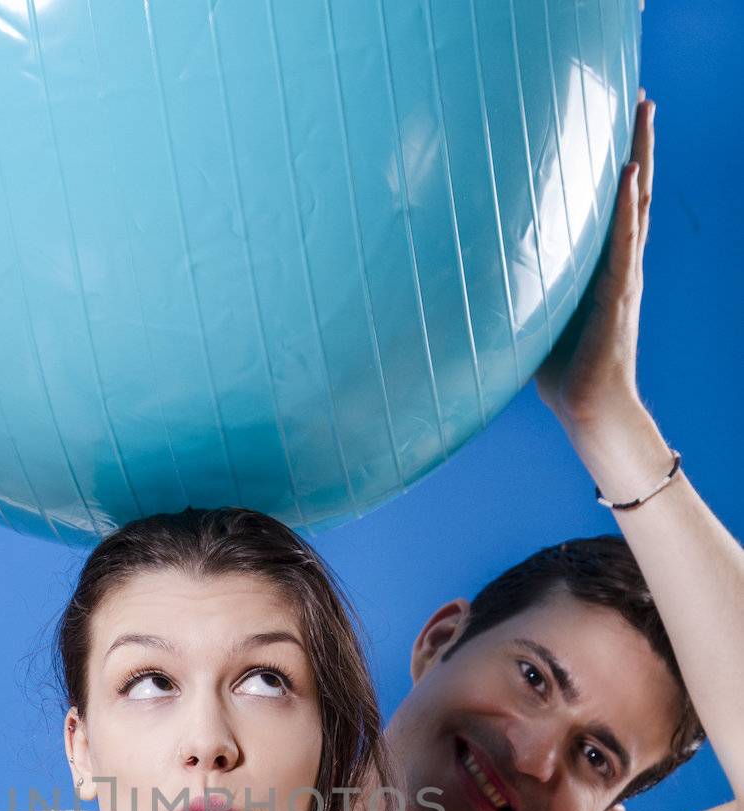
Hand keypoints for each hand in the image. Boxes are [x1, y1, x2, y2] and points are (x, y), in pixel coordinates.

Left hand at [535, 89, 654, 433]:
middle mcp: (619, 264)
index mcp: (601, 267)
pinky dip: (626, 210)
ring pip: (637, 205)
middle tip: (640, 96)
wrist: (588, 409)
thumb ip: (517, 290)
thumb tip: (471, 273)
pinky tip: (628, 176)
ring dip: (639, 157)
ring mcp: (623, 278)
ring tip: (644, 114)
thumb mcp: (532, 318)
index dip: (613, 163)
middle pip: (633, 190)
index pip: (611, 205)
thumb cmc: (562, 371)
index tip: (612, 121)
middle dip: (637, 142)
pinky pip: (624, 246)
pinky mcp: (619, 297)